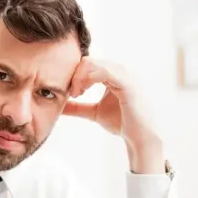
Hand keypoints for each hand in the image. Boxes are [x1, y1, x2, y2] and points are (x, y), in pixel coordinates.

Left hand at [63, 58, 164, 173]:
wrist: (138, 136)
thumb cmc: (121, 122)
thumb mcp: (93, 112)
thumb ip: (77, 107)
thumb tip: (59, 106)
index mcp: (112, 74)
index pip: (87, 64)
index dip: (74, 76)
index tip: (70, 93)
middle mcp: (118, 70)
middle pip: (87, 61)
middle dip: (74, 76)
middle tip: (72, 94)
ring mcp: (124, 74)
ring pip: (93, 63)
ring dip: (79, 78)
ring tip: (76, 94)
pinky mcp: (127, 83)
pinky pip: (104, 71)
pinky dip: (89, 79)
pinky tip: (83, 92)